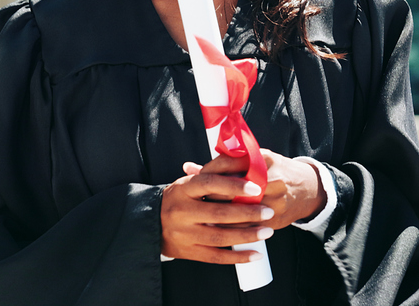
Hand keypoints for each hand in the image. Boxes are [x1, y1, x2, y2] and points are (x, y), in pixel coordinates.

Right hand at [161, 160, 275, 263]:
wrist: (150, 224)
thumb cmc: (177, 199)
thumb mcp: (188, 182)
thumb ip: (212, 175)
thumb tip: (241, 161)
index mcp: (182, 189)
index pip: (209, 184)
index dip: (234, 185)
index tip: (255, 188)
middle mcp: (182, 212)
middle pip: (219, 213)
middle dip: (247, 213)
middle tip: (268, 211)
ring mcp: (185, 234)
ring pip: (220, 236)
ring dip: (247, 235)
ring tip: (266, 231)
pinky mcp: (189, 252)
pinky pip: (217, 256)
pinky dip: (238, 256)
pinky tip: (255, 253)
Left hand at [181, 150, 324, 231]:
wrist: (307, 188)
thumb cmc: (274, 171)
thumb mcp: (254, 160)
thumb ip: (223, 164)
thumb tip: (188, 168)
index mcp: (263, 159)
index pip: (229, 163)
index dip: (209, 171)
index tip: (195, 178)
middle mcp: (270, 178)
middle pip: (233, 188)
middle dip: (212, 195)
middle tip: (196, 200)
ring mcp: (275, 199)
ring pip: (241, 209)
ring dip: (220, 214)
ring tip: (203, 216)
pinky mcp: (276, 217)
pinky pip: (250, 225)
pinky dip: (233, 227)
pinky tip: (220, 228)